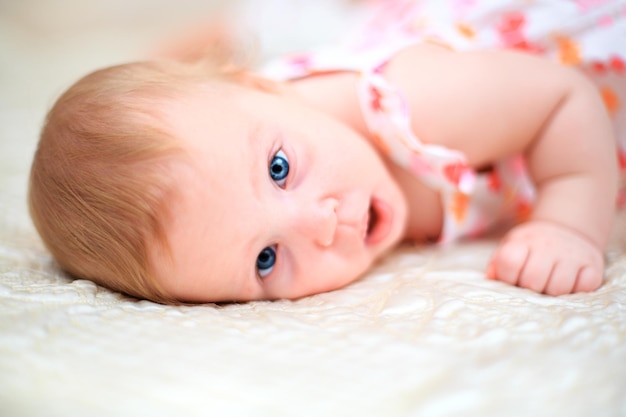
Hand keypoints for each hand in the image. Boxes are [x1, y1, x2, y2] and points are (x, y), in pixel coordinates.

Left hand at [486, 221, 603, 294]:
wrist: (565, 231)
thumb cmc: (530, 249)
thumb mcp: (511, 248)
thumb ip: (497, 264)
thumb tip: (491, 280)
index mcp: (523, 241)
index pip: (509, 261)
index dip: (507, 277)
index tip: (511, 279)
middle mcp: (548, 245)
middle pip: (532, 280)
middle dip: (528, 289)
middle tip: (531, 285)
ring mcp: (572, 255)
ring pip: (558, 289)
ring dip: (551, 294)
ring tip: (548, 285)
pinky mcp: (593, 265)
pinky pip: (584, 288)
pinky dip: (576, 291)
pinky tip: (569, 283)